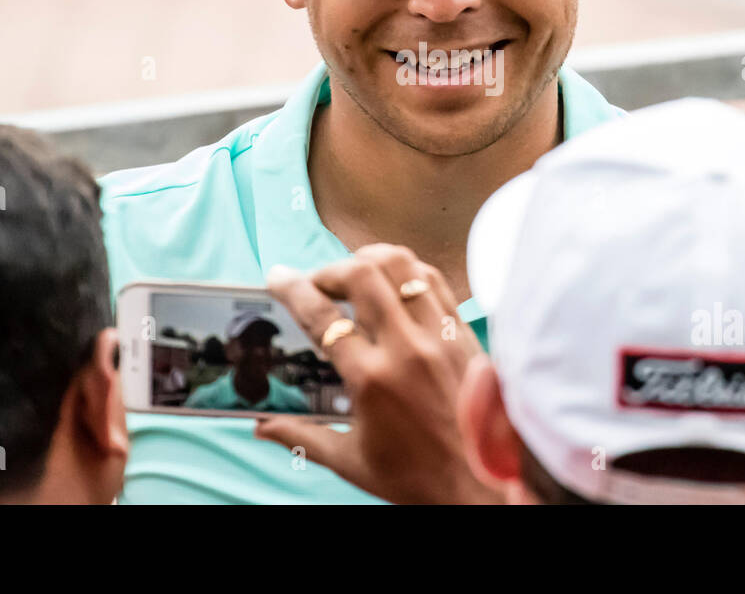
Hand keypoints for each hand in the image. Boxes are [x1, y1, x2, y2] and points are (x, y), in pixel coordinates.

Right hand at [256, 244, 502, 503]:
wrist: (483, 485)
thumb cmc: (418, 477)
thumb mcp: (351, 460)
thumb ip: (301, 436)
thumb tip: (261, 428)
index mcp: (372, 380)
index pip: (323, 317)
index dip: (292, 290)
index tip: (277, 277)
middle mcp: (407, 349)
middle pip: (361, 275)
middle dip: (329, 269)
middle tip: (317, 281)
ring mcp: (439, 335)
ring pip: (403, 265)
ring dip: (369, 260)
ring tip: (354, 273)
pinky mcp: (462, 333)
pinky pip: (434, 280)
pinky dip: (408, 271)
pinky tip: (395, 283)